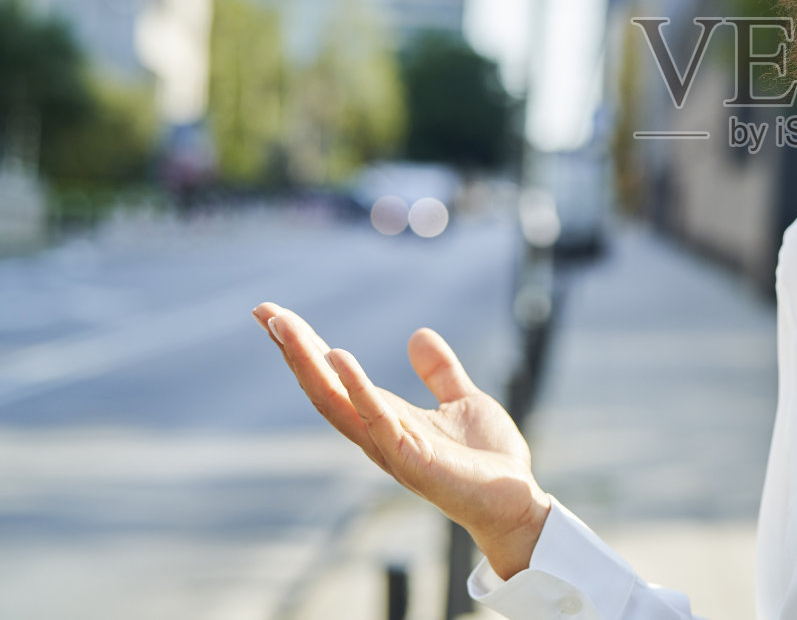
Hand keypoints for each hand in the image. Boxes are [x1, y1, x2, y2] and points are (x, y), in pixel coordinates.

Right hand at [251, 301, 550, 579]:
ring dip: (309, 363)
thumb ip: (439, 372)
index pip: (336, 378)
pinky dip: (356, 387)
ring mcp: (391, 447)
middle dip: (294, 350)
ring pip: (337, 401)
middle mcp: (379, 433)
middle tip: (265, 311)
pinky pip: (377, 418)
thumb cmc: (487, 460)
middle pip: (324, 387)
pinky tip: (338, 356)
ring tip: (285, 326)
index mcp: (387, 417)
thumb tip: (418, 334)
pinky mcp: (411, 459)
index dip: (306, 347)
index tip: (275, 314)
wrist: (516, 501)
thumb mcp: (462, 400)